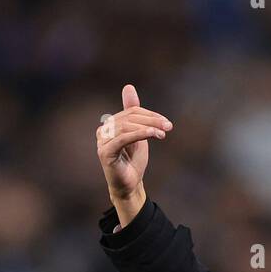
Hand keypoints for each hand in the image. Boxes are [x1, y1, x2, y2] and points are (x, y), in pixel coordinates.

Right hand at [96, 83, 171, 202]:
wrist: (130, 185)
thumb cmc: (133, 161)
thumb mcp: (139, 134)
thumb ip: (134, 113)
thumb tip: (128, 86)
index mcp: (111, 124)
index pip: (132, 112)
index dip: (150, 115)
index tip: (167, 123)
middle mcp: (103, 130)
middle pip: (130, 118)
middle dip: (151, 120)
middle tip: (168, 127)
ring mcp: (102, 140)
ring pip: (127, 126)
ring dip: (148, 127)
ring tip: (163, 133)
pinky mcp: (105, 151)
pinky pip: (123, 137)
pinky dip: (139, 134)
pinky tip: (153, 134)